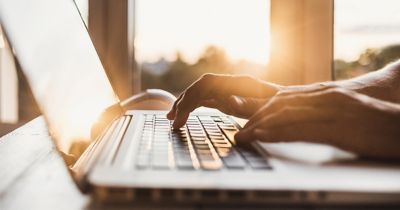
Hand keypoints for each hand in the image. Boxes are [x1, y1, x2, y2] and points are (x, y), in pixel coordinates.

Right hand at [167, 73, 281, 127]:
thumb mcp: (270, 109)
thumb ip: (252, 105)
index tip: (183, 114)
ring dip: (184, 104)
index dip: (192, 96)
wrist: (291, 105)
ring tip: (171, 119)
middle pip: (200, 86)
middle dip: (184, 102)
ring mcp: (228, 89)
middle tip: (173, 121)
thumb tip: (231, 103)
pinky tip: (182, 116)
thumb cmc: (282, 109)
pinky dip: (191, 107)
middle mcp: (232, 83)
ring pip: (199, 92)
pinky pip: (204, 99)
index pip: (208, 83)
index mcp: (241, 83)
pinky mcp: (226, 97)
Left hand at [235, 87, 399, 159]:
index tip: (248, 123)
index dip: (262, 111)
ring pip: (285, 114)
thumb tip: (299, 123)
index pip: (284, 99)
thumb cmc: (373, 122)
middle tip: (241, 132)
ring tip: (244, 137)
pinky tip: (263, 137)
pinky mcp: (337, 127)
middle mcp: (324, 97)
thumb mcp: (342, 111)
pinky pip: (300, 129)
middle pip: (279, 105)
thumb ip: (320, 112)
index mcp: (324, 93)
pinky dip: (277, 132)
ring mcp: (330, 110)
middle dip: (256, 119)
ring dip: (260, 126)